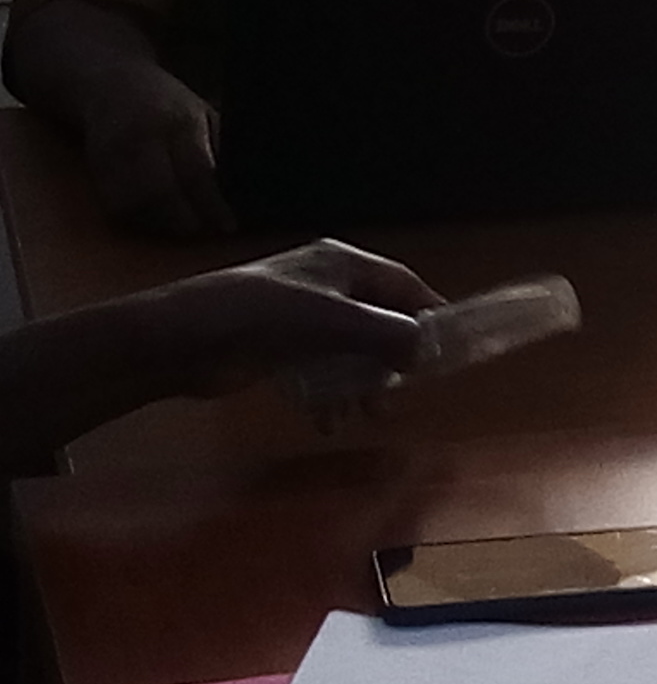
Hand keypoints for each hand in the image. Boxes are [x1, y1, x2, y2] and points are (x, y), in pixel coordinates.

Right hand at [84, 72, 231, 237]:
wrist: (109, 85)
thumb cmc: (167, 102)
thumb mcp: (202, 113)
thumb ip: (219, 148)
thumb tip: (242, 189)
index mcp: (178, 122)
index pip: (196, 173)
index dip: (212, 205)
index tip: (229, 226)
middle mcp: (141, 140)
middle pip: (159, 194)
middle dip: (184, 221)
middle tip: (204, 230)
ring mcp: (113, 156)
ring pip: (134, 206)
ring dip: (160, 225)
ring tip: (183, 226)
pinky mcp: (95, 171)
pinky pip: (116, 208)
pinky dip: (138, 220)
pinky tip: (157, 220)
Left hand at [143, 240, 441, 396]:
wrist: (181, 340)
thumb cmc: (263, 316)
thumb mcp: (333, 321)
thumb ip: (386, 333)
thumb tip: (426, 352)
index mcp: (343, 264)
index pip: (402, 284)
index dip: (427, 313)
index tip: (449, 347)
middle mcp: (326, 286)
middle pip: (377, 321)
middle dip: (391, 359)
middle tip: (400, 394)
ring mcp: (300, 317)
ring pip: (348, 350)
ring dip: (359, 383)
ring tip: (363, 414)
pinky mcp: (277, 348)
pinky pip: (318, 370)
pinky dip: (327, 394)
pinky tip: (327, 419)